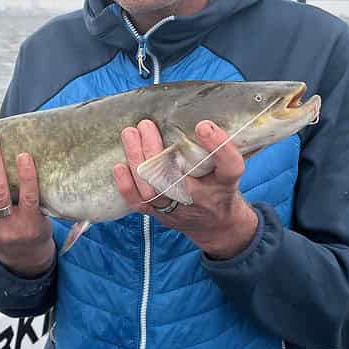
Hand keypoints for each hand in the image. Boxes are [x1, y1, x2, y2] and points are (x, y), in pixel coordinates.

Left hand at [112, 119, 257, 258]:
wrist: (215, 225)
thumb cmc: (219, 187)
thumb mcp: (229, 167)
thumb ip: (220, 147)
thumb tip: (200, 123)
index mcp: (224, 184)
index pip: (229, 167)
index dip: (218, 146)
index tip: (203, 126)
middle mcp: (201, 199)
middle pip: (178, 179)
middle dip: (157, 151)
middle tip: (146, 124)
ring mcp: (177, 209)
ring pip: (153, 190)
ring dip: (137, 160)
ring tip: (129, 134)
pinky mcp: (159, 214)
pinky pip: (140, 203)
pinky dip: (127, 186)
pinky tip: (119, 166)